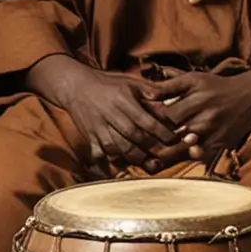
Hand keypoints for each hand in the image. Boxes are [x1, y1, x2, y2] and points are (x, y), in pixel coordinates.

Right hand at [27, 55, 180, 167]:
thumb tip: (169, 98)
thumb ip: (150, 90)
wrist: (76, 86)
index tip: (174, 139)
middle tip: (168, 155)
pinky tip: (121, 171)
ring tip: (151, 163)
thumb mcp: (130, 80)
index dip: (161, 132)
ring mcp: (99, 129)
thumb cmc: (108, 83)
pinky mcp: (90, 138)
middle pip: (135, 137)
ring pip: (120, 149)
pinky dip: (109, 165)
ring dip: (136, 158)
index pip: (146, 121)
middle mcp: (111, 116)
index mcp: (123, 101)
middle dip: (152, 148)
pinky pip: (100, 155)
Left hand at [147, 70, 250, 167]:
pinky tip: (175, 154)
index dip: (153, 120)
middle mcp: (207, 118)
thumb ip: (169, 86)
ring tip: (155, 152)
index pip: (167, 115)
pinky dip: (186, 154)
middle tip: (144, 141)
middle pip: (174, 134)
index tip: (144, 121)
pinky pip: (199, 154)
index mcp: (198, 100)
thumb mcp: (193, 80)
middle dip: (159, 137)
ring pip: (184, 148)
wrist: (250, 97)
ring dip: (169, 150)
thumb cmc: (216, 87)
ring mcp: (214, 133)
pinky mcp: (221, 144)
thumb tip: (146, 94)